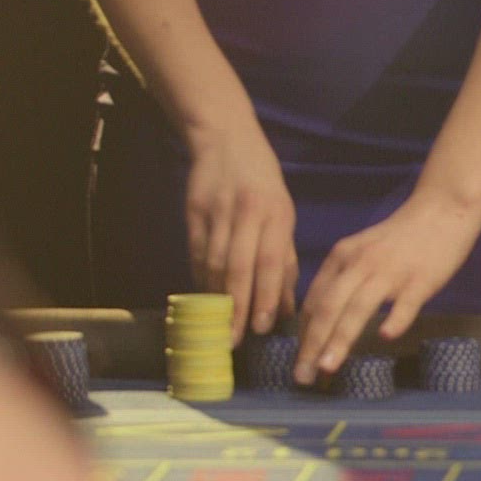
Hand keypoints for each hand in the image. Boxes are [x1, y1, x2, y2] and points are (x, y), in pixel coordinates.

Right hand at [185, 120, 297, 340]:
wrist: (226, 140)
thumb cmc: (265, 186)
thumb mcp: (284, 216)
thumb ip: (284, 261)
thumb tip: (288, 308)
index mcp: (275, 215)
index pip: (270, 262)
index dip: (266, 296)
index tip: (263, 327)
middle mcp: (246, 214)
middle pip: (238, 267)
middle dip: (236, 307)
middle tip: (234, 340)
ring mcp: (216, 212)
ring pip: (214, 263)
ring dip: (216, 298)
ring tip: (219, 326)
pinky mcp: (193, 211)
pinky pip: (196, 252)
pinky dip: (200, 279)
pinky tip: (205, 299)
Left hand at [295, 194, 480, 383]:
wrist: (441, 211)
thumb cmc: (401, 238)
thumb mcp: (361, 251)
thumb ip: (343, 280)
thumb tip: (321, 316)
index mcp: (342, 257)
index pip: (316, 300)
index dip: (305, 333)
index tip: (299, 361)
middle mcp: (360, 264)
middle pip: (329, 307)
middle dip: (312, 344)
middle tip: (302, 375)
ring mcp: (391, 272)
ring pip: (359, 308)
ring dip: (340, 339)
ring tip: (327, 368)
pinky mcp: (420, 280)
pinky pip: (406, 303)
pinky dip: (395, 319)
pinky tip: (385, 337)